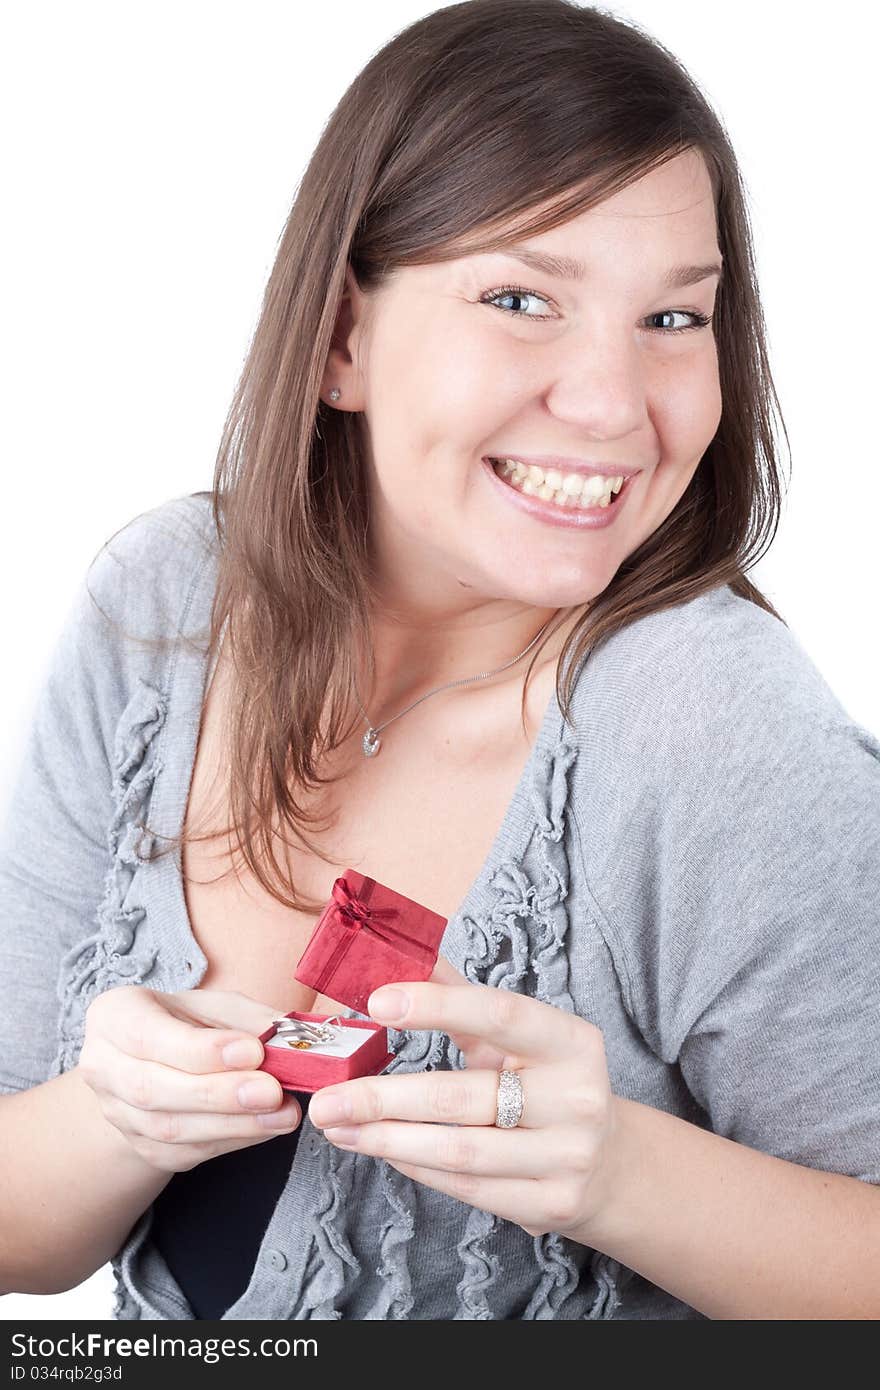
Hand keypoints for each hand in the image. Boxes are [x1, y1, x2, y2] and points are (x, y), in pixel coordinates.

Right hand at [77, 986, 301, 1172]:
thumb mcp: (216, 1005)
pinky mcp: (141, 1148)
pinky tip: (266, 1127)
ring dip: (232, 1124)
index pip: (149, 1036)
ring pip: (169, 1129)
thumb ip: (251, 1019)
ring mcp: (117, 1114)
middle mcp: (102, 1066)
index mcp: (114, 1016)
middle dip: (219, 1094)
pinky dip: (231, 1141)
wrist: (156, 1064)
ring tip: (283, 1113)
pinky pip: (185, 1153)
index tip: (253, 1051)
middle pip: (154, 1089)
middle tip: (273, 1091)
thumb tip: (296, 1040)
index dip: (201, 1050)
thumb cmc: (189, 1024)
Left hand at [307, 970, 619, 1242]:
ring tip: (336, 1127)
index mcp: (571, 1041)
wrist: (609, 1164)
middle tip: (325, 1099)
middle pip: (462, 1096)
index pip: (499, 1014)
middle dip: (383, 1098)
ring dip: (386, 1139)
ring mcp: (567, 1156)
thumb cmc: (546, 1082)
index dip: (437, 1006)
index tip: (376, 1002)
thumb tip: (398, 953)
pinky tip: (380, 1148)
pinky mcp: (550, 1204)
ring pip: (458, 1149)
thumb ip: (462, 996)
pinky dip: (415, 1166)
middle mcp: (576, 1098)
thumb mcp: (518, 1036)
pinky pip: (466, 1186)